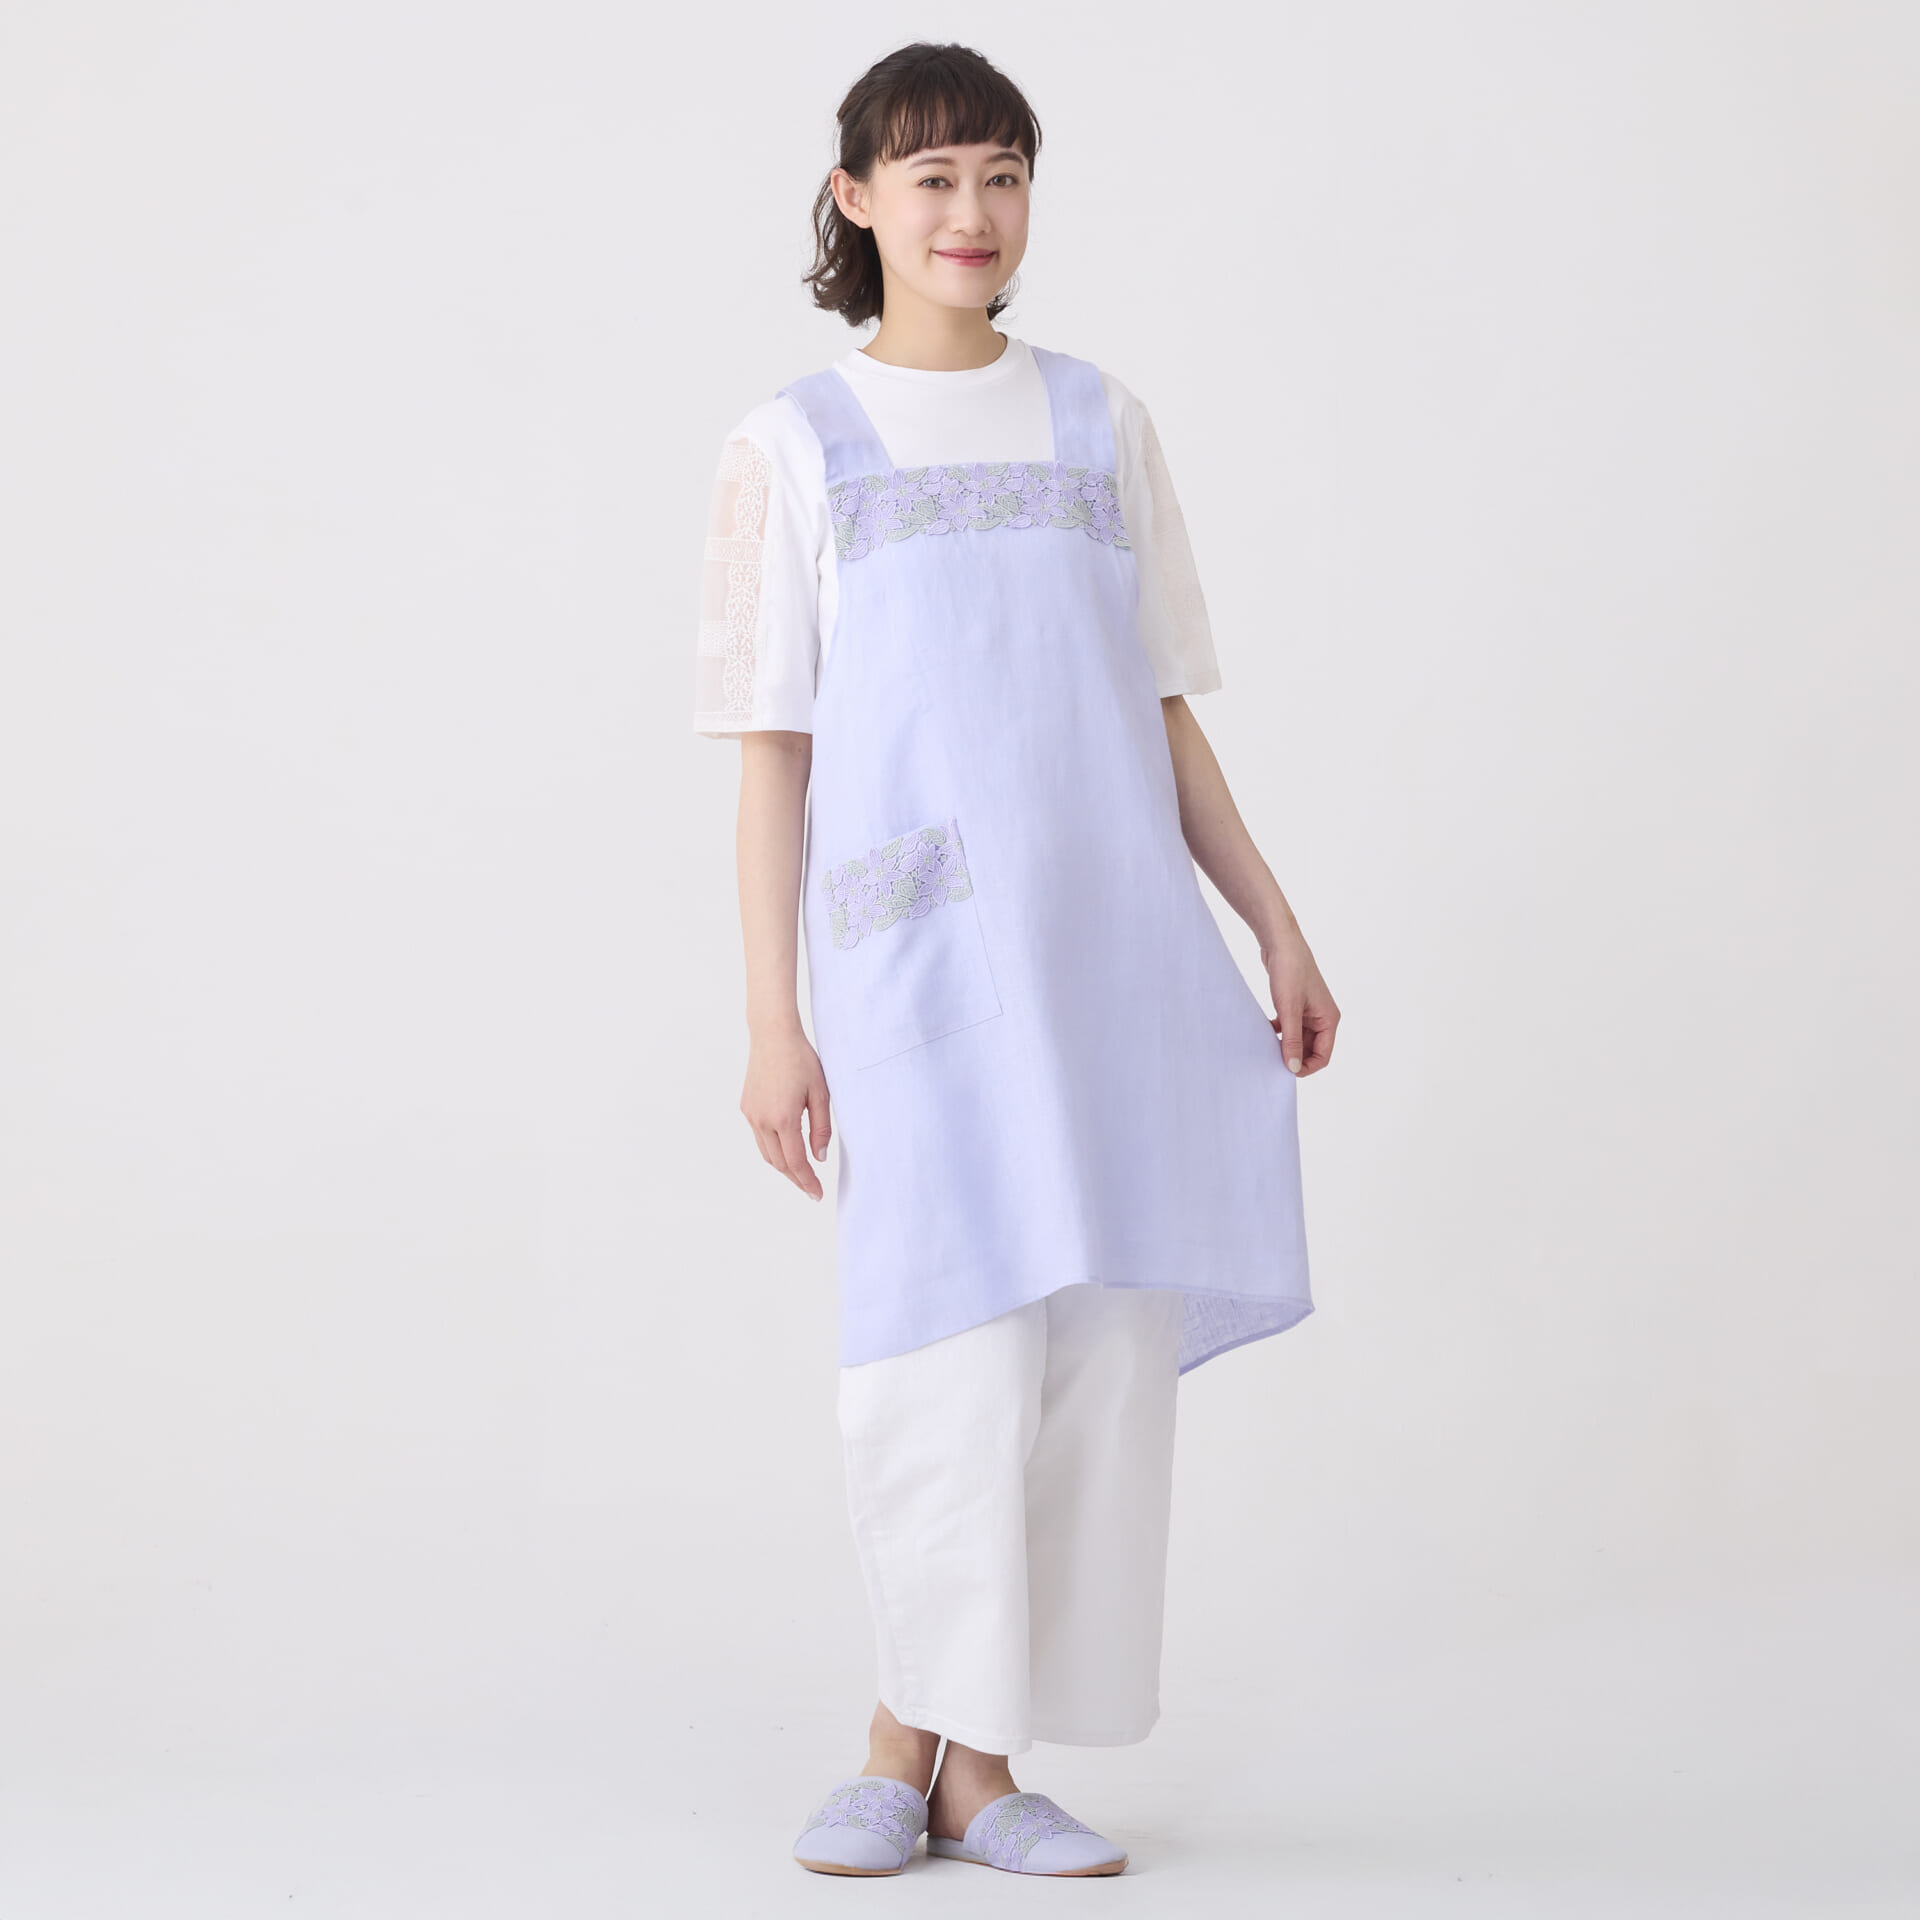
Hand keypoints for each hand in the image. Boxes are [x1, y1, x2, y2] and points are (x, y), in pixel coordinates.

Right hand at [741, 1023, 832, 1199]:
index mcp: (784, 1118)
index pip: (796, 1162)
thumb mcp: (821, 1093)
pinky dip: (773, 1150)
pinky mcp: (746, 1108)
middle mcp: (763, 1121)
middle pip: (779, 1163)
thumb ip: (821, 1128)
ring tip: (800, 1174)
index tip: (817, 1194)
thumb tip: (819, 1158)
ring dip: (783, 1167)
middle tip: (811, 1190)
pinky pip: (760, 1138)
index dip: (807, 1181)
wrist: (773, 1036)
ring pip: (767, 1153)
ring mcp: (751, 1115)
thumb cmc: (802, 1060)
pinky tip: (786, 1150)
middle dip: (796, 1179)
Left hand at [1261, 920, 1338, 1077]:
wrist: (1280, 941)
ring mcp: (1309, 1011)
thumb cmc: (1289, 971)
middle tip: (1270, 1058)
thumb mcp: (1289, 1010)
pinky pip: (1289, 1027)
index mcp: (1329, 1019)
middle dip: (1293, 1056)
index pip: (1323, 1056)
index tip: (1283, 1070)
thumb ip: (1291, 1041)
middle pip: (1310, 1050)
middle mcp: (1322, 1017)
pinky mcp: (1296, 1005)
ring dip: (1284, 1044)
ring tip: (1266, 1045)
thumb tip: (1293, 1068)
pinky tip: (1264, 1030)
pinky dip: (1278, 1032)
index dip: (1305, 1067)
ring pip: (1298, 1039)